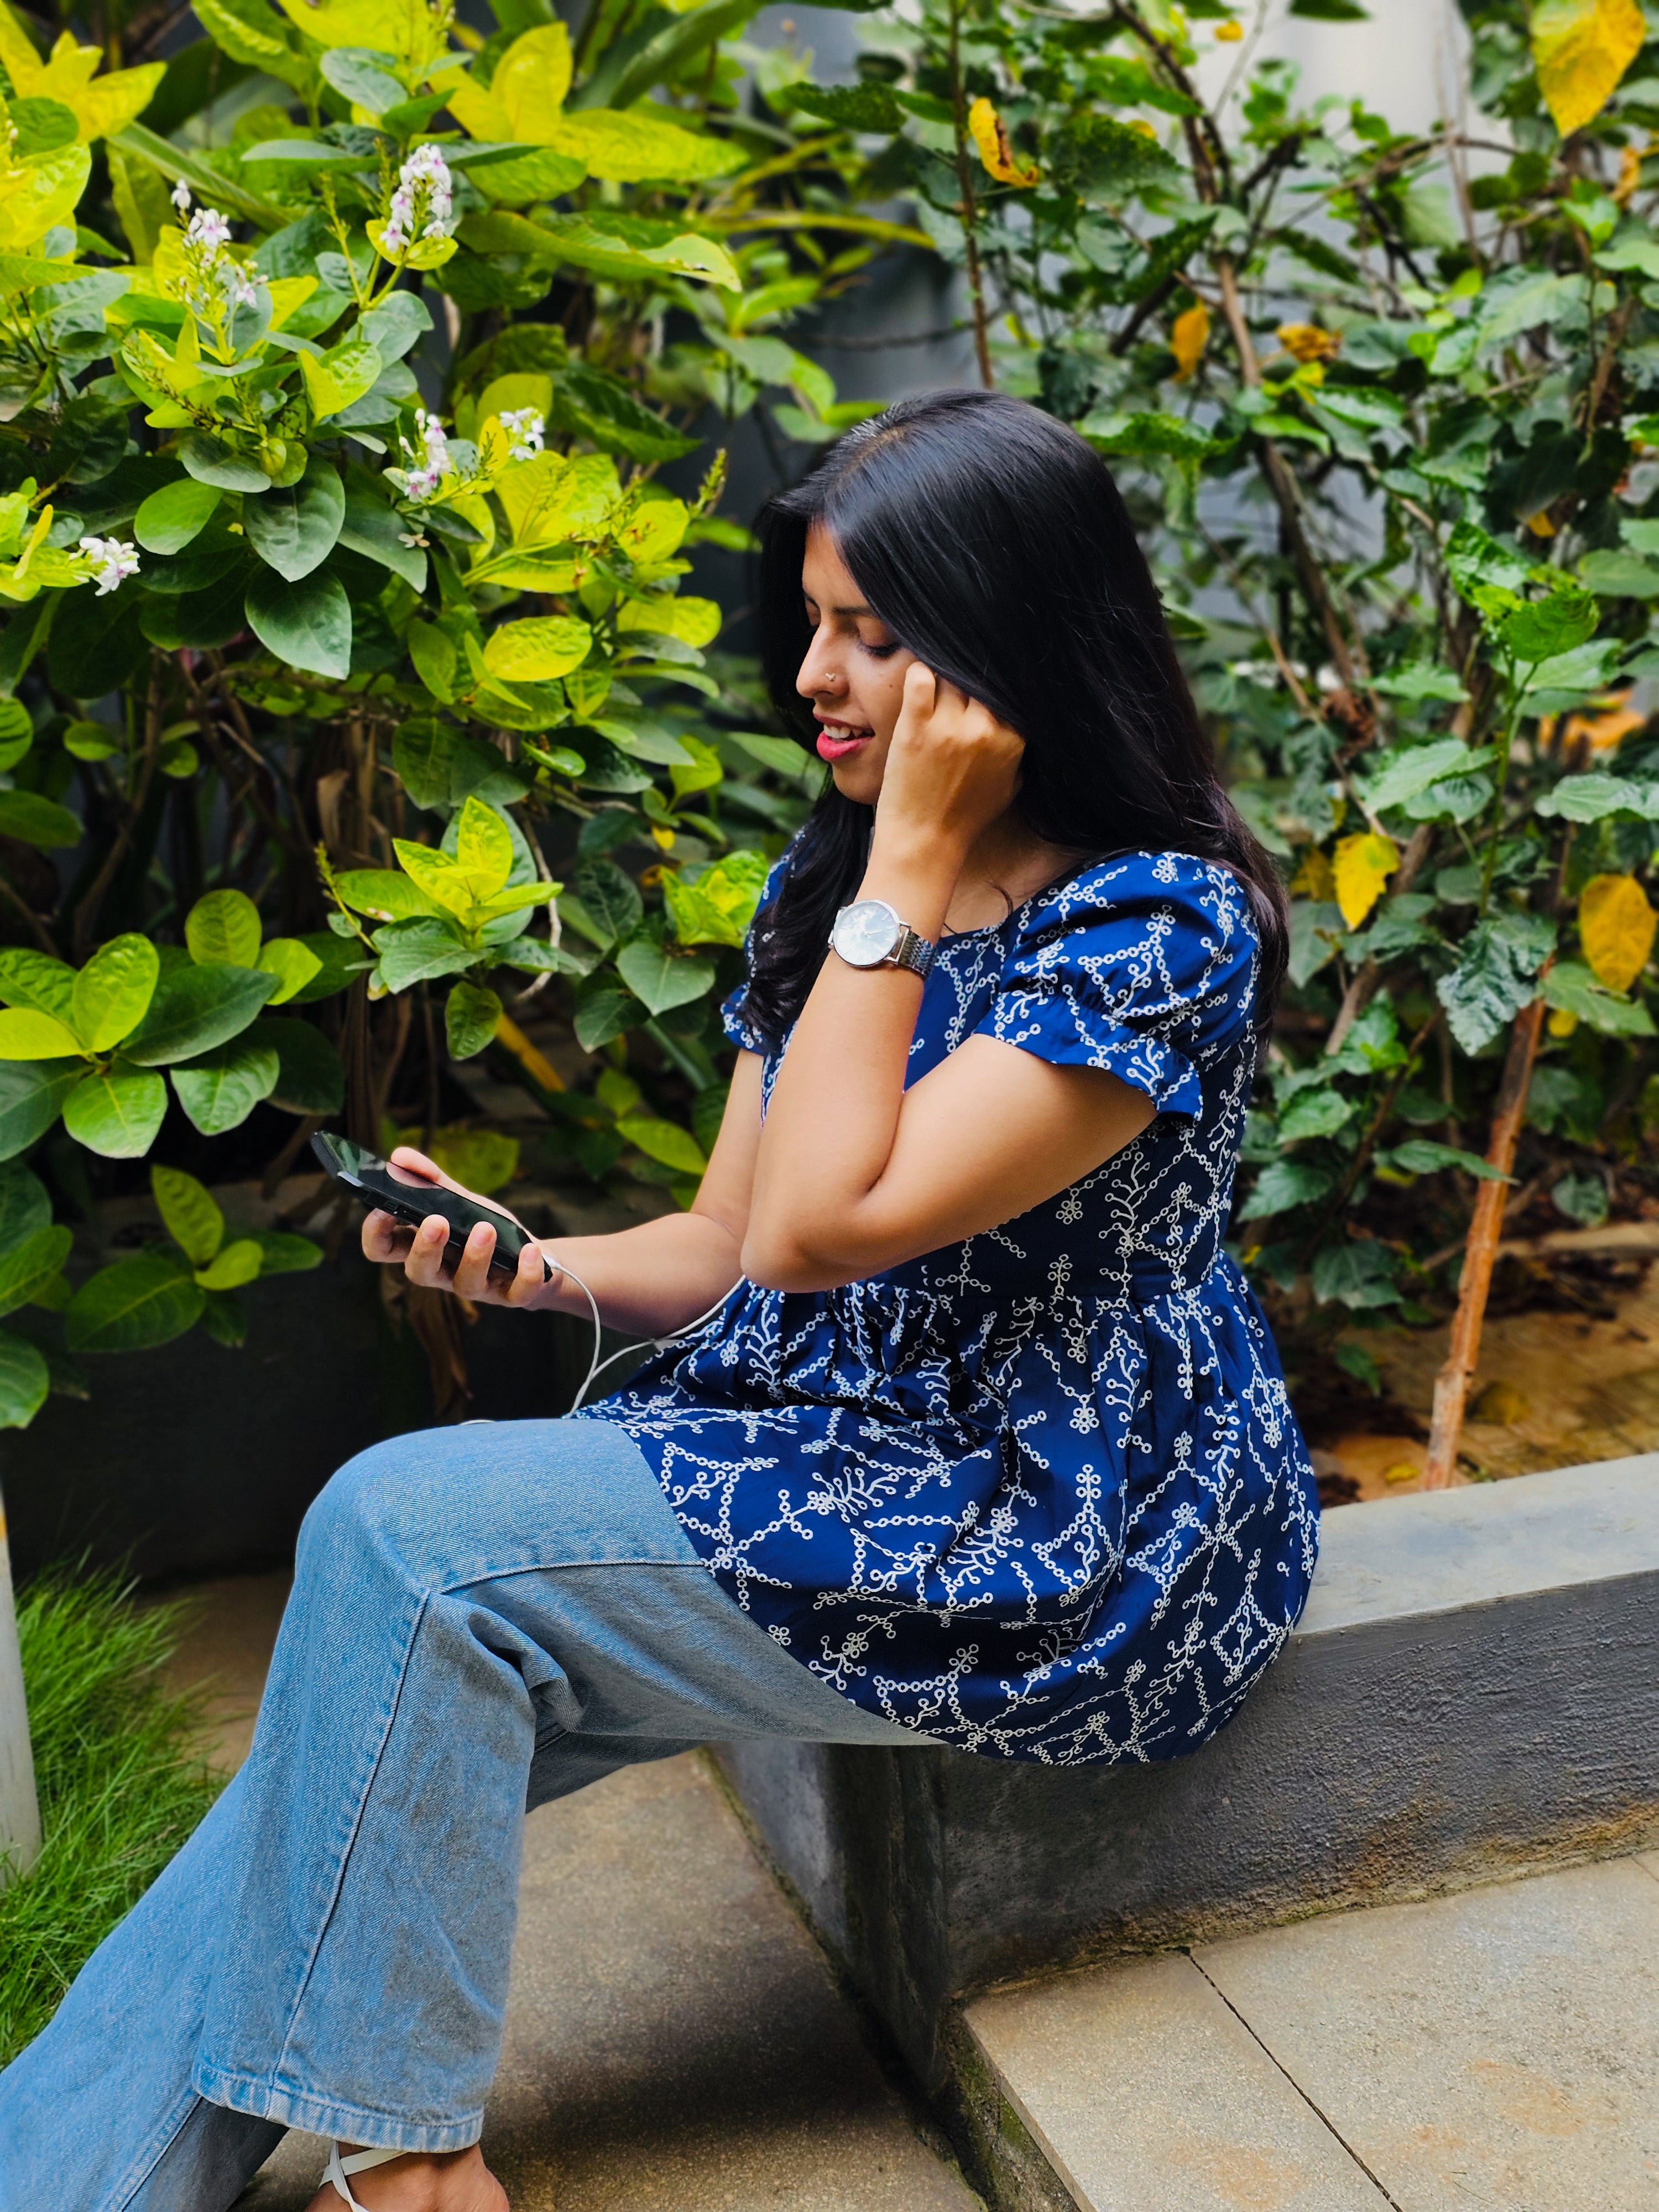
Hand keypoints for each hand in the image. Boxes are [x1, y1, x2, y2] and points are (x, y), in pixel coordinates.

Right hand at [359, 1146, 558, 1309]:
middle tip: (435, 1221)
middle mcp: (444, 1273)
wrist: (536, 1256)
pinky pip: (516, 1292)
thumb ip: (430, 1180)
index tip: (382, 1210)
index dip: (376, 1235)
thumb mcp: (460, 1201)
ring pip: (466, 1284)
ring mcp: (477, 1287)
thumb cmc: (486, 1228)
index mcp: (423, 1248)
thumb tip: (399, 1155)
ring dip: (474, 1255)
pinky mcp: (512, 1294)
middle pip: (418, 1272)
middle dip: (424, 1248)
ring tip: (486, 1227)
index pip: (383, 1251)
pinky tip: (528, 1250)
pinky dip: (524, 1273)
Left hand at [872, 664, 1024, 864]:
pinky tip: (920, 686)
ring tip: (938, 692)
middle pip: (978, 677)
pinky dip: (919, 674)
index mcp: (1012, 739)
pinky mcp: (914, 727)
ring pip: (950, 673)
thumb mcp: (1011, 785)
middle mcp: (984, 727)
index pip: (1007, 688)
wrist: (925, 842)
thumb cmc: (967, 816)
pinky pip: (919, 677)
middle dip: (968, 679)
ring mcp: (948, 725)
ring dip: (944, 677)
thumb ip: (1018, 749)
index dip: (994, 683)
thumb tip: (1021, 718)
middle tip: (957, 688)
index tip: (982, 687)